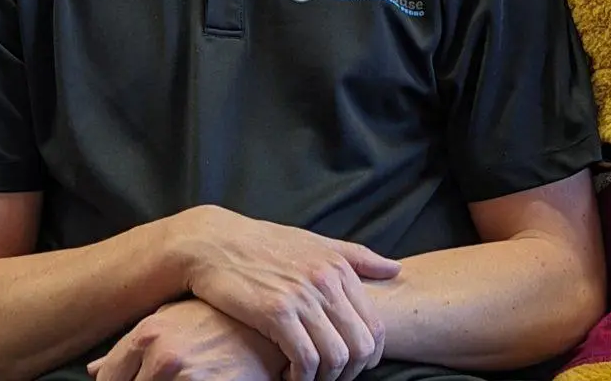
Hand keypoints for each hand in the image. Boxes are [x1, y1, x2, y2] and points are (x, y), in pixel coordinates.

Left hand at [86, 299, 287, 380]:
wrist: (267, 325)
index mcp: (147, 334)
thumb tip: (94, 370)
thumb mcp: (172, 320)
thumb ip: (131, 346)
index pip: (108, 377)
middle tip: (167, 377)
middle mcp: (161, 357)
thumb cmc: (218, 319)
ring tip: (188, 375)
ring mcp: (184, 377)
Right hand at [176, 206, 397, 380]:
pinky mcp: (276, 312)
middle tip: (329, 379)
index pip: (375, 327)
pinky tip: (288, 377)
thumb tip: (395, 269)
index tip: (348, 366)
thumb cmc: (264, 245)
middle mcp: (326, 279)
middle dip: (350, 374)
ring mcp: (302, 296)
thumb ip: (355, 256)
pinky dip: (302, 379)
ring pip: (337, 358)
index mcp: (338, 265)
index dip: (367, 358)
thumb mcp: (313, 243)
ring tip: (308, 380)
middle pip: (362, 347)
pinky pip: (306, 362)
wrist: (214, 243)